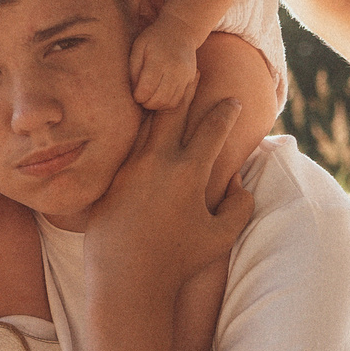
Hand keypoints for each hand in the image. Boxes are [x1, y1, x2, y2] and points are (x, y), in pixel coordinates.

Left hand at [85, 98, 254, 302]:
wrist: (127, 281)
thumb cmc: (178, 262)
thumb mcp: (221, 237)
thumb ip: (239, 207)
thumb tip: (239, 183)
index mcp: (189, 172)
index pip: (213, 128)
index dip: (227, 111)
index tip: (234, 101)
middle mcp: (157, 161)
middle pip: (173, 111)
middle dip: (185, 87)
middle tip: (192, 68)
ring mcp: (129, 168)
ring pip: (144, 124)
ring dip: (156, 103)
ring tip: (161, 85)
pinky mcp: (110, 179)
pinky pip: (124, 146)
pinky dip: (134, 130)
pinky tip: (135, 121)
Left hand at [128, 18, 201, 113]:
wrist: (181, 30)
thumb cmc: (154, 38)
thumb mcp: (138, 48)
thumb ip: (134, 69)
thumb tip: (135, 90)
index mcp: (159, 61)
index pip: (147, 89)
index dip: (138, 96)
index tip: (135, 93)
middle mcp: (175, 70)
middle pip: (159, 99)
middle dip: (147, 103)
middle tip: (141, 97)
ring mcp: (185, 76)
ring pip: (170, 103)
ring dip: (157, 105)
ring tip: (150, 97)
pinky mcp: (190, 79)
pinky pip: (178, 100)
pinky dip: (167, 103)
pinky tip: (160, 96)